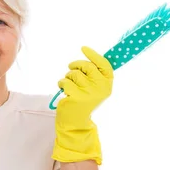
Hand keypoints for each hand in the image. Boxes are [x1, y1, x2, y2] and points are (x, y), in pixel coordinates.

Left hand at [52, 46, 112, 163]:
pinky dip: (61, 83)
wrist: (76, 121)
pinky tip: (63, 90)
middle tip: (71, 70)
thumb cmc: (83, 100)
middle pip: (86, 66)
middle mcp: (101, 87)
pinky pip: (65, 81)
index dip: (93, 55)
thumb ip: (94, 74)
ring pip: (74, 73)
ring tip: (68, 84)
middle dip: (76, 66)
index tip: (83, 48)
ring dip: (68, 77)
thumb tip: (89, 57)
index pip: (104, 64)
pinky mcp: (77, 96)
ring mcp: (90, 92)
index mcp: (107, 84)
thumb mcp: (94, 88)